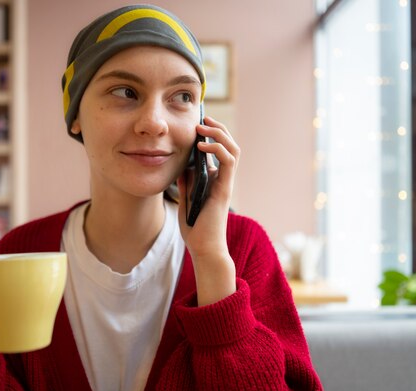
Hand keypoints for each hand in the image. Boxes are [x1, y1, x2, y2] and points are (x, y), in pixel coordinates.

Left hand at [177, 116, 239, 304]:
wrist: (203, 248)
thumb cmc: (195, 228)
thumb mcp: (186, 198)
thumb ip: (187, 182)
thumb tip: (182, 165)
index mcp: (215, 180)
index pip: (219, 150)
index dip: (211, 134)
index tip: (197, 123)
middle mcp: (223, 179)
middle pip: (229, 145)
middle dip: (217, 128)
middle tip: (202, 118)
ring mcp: (226, 183)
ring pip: (233, 149)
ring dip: (219, 134)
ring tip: (202, 127)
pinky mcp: (225, 188)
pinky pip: (228, 161)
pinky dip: (218, 148)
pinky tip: (203, 145)